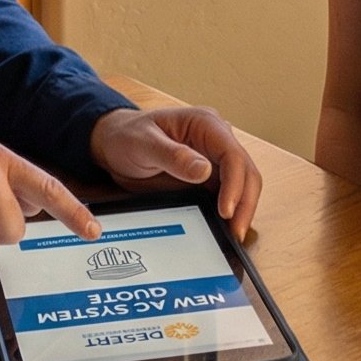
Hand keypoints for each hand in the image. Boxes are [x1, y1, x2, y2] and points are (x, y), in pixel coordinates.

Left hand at [90, 106, 263, 238]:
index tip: (226, 211)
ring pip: (242, 185)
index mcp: (205, 124)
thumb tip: (204, 170)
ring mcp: (215, 159)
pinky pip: (228, 195)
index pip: (232, 155)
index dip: (235, 184)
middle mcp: (217, 139)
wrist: (114, 144)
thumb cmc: (127, 136)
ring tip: (233, 236)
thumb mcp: (143, 144)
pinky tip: (224, 230)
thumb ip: (173, 156)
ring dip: (241, 210)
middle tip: (236, 233)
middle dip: (245, 203)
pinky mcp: (210, 177)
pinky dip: (230, 212)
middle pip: (246, 172)